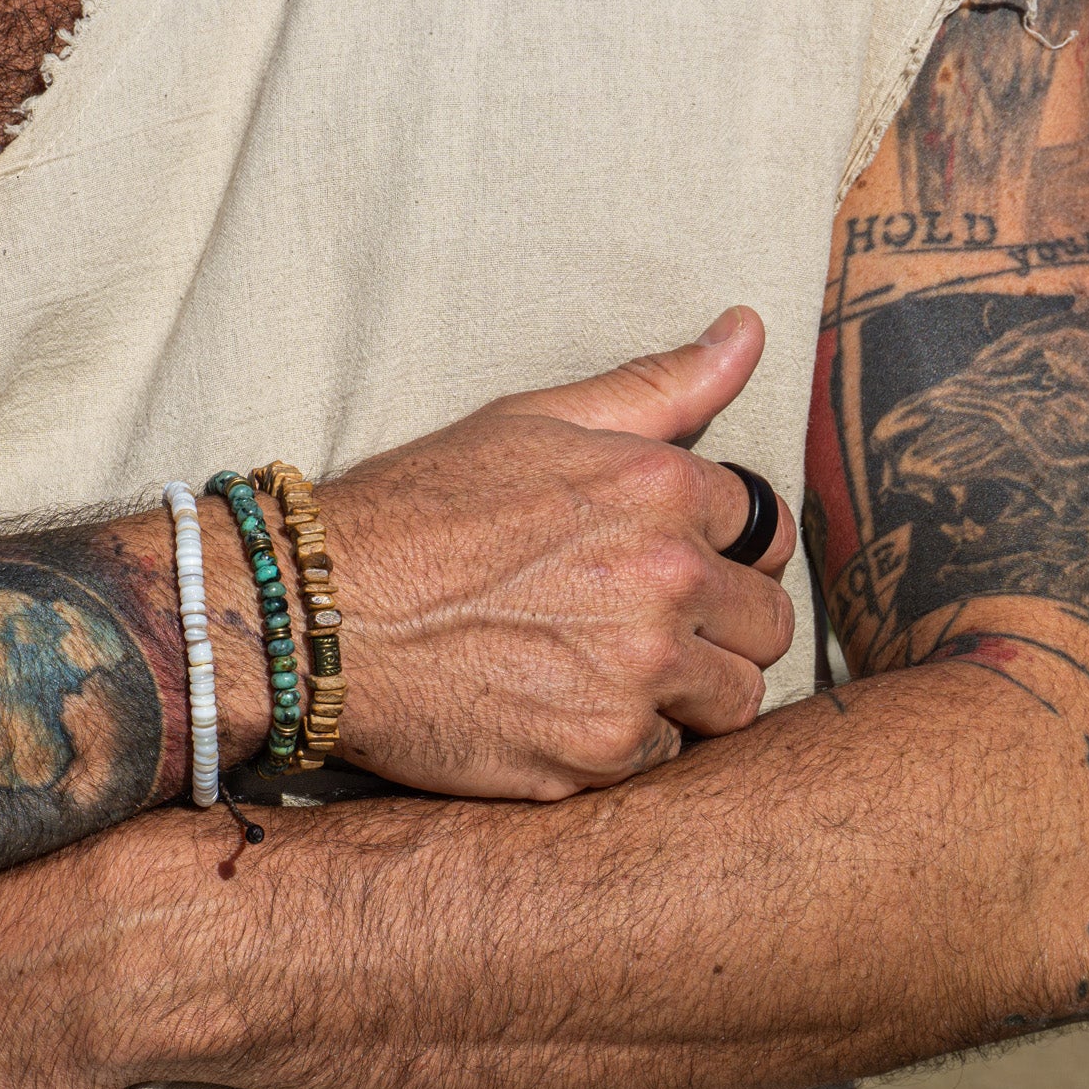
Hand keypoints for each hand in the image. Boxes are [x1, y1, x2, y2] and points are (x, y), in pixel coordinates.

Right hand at [324, 306, 796, 798]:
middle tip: (651, 628)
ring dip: (693, 695)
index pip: (765, 528)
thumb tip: (751, 329)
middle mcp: (666, 578)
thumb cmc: (419, 507)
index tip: (666, 562)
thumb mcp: (536, 421)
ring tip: (619, 676)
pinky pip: (665, 759)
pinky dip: (626, 745)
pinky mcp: (599, 752)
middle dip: (724, 627)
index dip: (720, 547)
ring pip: (734, 701)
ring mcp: (636, 672)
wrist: (318, 611)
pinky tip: (566, 712)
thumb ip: (659, 388)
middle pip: (770, 623)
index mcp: (662, 488)